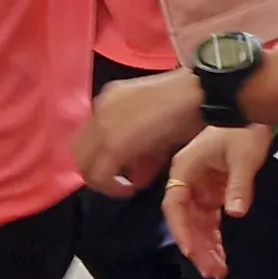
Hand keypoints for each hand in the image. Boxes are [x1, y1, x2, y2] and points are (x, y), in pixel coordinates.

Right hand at [75, 68, 207, 198]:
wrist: (196, 89)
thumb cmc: (185, 125)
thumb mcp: (162, 155)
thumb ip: (140, 170)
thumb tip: (133, 179)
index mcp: (114, 143)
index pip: (96, 175)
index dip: (110, 188)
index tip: (127, 189)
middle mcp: (100, 123)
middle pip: (81, 158)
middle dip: (96, 172)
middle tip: (116, 178)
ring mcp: (102, 104)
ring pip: (81, 138)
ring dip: (94, 153)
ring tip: (116, 158)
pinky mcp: (109, 90)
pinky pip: (94, 119)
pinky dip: (101, 133)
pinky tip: (121, 135)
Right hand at [159, 124, 277, 275]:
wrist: (253, 110)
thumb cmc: (244, 128)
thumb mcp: (244, 155)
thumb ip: (239, 184)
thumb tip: (236, 211)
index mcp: (185, 168)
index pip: (174, 203)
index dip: (180, 229)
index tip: (191, 250)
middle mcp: (188, 179)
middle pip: (186, 219)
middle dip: (197, 247)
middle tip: (213, 271)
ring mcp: (200, 186)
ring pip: (198, 223)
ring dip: (206, 246)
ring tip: (219, 270)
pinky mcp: (213, 190)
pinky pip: (210, 218)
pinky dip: (216, 236)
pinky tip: (222, 254)